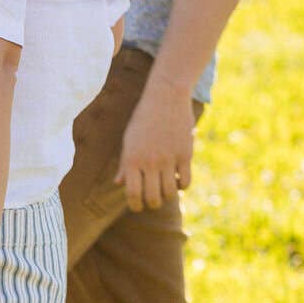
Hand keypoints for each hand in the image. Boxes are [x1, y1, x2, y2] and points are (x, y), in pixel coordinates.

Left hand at [116, 76, 196, 211]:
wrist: (165, 95)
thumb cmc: (143, 118)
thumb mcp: (129, 139)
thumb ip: (125, 164)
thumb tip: (118, 184)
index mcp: (132, 159)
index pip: (133, 194)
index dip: (135, 206)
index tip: (138, 207)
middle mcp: (150, 162)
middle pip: (153, 197)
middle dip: (152, 204)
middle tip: (152, 201)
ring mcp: (168, 158)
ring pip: (170, 193)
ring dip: (167, 197)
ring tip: (165, 191)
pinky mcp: (185, 154)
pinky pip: (185, 181)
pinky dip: (181, 186)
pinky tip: (177, 180)